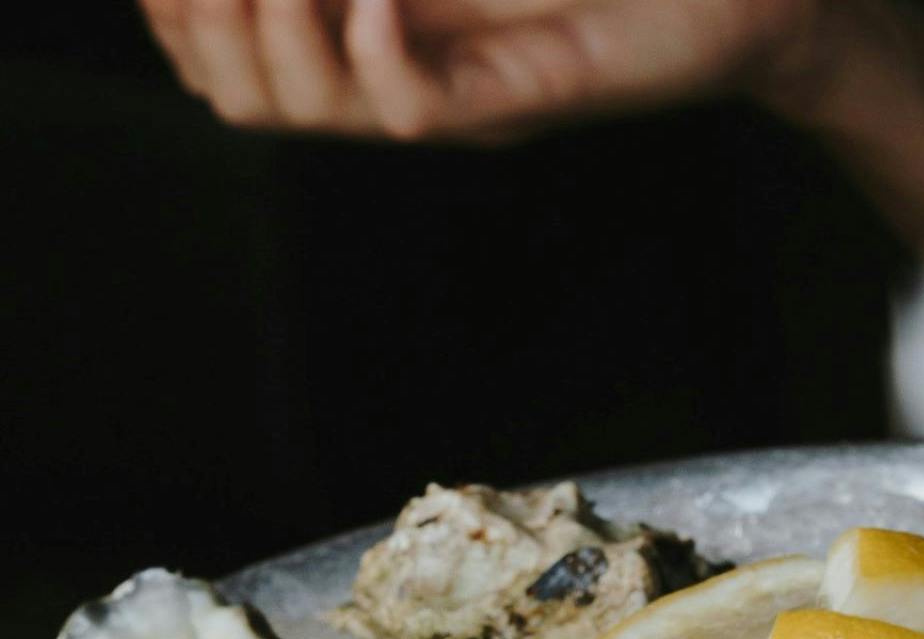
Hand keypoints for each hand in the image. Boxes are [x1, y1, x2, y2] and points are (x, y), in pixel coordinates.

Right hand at [137, 0, 822, 139]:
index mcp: (370, 35)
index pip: (221, 51)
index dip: (173, 8)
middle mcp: (399, 80)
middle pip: (237, 92)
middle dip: (197, 16)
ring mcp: (456, 100)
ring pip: (302, 109)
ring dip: (263, 28)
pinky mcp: (519, 102)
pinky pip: (405, 112)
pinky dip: (368, 49)